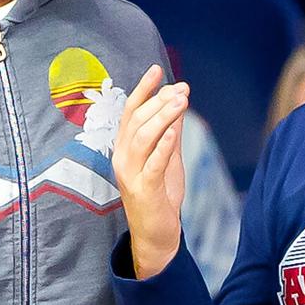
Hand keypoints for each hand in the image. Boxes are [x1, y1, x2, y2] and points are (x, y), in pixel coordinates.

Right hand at [111, 65, 188, 278]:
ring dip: (162, 117)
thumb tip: (178, 101)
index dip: (143, 89)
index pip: (130, 111)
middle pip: (136, 121)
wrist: (156, 234)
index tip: (158, 69)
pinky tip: (175, 130)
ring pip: (142, 138)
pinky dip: (163, 145)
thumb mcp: (166, 158)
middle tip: (181, 87)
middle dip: (159, 100)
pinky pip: (153, 164)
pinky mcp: (145, 190)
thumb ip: (170, 132)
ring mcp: (131, 174)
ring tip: (181, 100)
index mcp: (125, 148)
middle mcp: (122, 158)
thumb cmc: (160, 194)